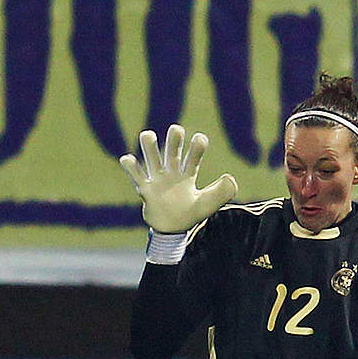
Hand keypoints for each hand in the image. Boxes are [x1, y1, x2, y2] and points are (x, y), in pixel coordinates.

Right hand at [119, 124, 237, 232]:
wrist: (170, 229)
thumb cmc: (190, 214)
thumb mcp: (208, 205)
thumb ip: (222, 193)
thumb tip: (229, 177)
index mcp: (188, 174)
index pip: (193, 157)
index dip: (197, 147)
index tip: (200, 139)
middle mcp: (172, 173)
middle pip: (172, 151)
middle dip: (174, 140)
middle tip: (176, 129)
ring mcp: (157, 179)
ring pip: (152, 158)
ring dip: (149, 146)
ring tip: (147, 135)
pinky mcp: (145, 189)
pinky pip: (136, 176)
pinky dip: (130, 167)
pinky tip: (127, 159)